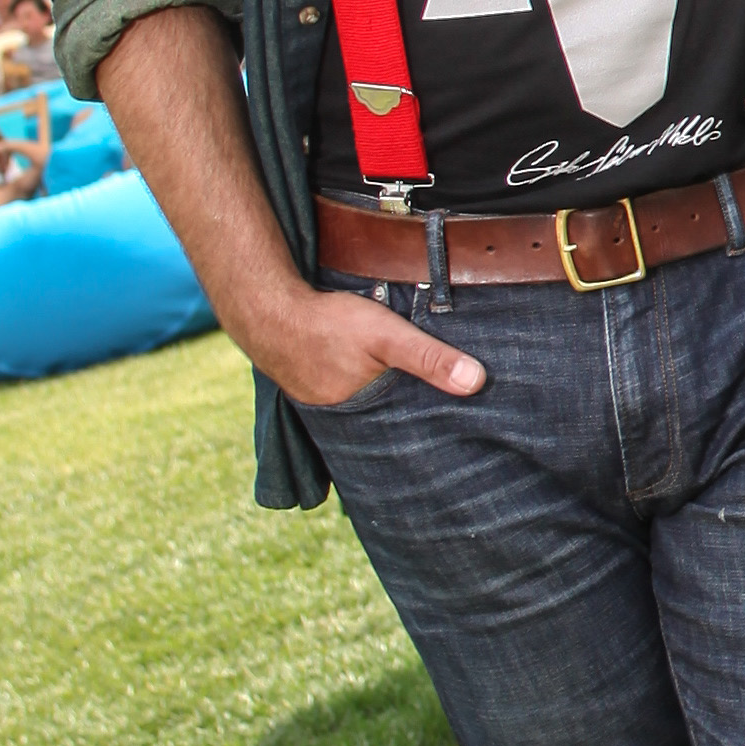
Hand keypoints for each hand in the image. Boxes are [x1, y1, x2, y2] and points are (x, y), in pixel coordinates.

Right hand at [246, 283, 487, 413]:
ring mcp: (322, 404)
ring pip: (364, 408)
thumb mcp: (387, 336)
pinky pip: (343, 394)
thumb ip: (429, 358)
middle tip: (439, 418)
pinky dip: (357, 388)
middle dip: (408, 420)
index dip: (428, 431)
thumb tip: (477, 382)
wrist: (267, 309)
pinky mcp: (310, 386)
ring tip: (408, 397)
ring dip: (382, 403)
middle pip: (385, 423)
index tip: (456, 435)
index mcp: (363, 417)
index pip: (406, 434)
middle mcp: (341, 419)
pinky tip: (366, 376)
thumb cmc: (328, 323)